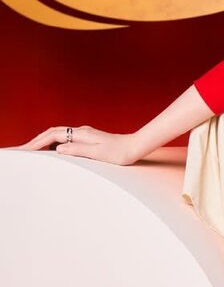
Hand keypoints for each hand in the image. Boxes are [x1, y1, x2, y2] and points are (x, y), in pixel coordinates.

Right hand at [13, 126, 142, 165]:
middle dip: (37, 140)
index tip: (26, 149)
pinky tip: (54, 150)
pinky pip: (67, 139)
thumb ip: (78, 150)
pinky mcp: (90, 139)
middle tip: (24, 149)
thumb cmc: (120, 153)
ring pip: (59, 135)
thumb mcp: (98, 154)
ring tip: (34, 149)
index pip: (53, 136)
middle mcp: (82, 132)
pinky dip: (56, 143)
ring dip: (45, 141)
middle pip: (53, 133)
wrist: (136, 147)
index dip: (38, 142)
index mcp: (82, 134)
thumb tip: (59, 149)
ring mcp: (85, 134)